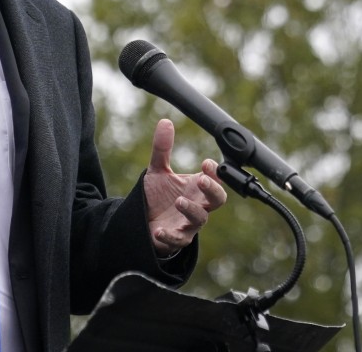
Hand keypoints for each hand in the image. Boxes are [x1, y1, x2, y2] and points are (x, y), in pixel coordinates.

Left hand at [143, 119, 226, 255]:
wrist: (143, 221)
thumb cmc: (157, 196)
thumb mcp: (158, 170)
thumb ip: (162, 149)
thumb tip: (165, 121)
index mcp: (196, 188)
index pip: (215, 179)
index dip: (215, 172)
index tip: (206, 163)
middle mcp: (197, 205)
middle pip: (217, 200)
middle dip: (213, 190)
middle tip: (202, 180)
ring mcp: (188, 223)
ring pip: (200, 220)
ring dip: (191, 210)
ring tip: (178, 201)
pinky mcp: (175, 238)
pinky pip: (178, 240)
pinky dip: (170, 236)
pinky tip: (160, 230)